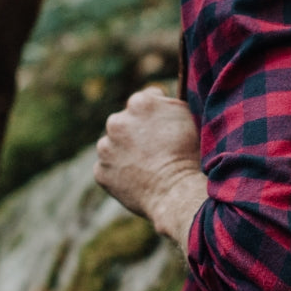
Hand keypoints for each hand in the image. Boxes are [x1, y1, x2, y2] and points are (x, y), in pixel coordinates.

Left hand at [94, 87, 207, 247]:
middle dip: (136, 132)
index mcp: (139, 102)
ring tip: (147, 166)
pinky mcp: (100, 172)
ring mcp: (105, 148)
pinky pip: (108, 168)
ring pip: (113, 145)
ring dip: (125, 152)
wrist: (178, 192)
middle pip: (125, 122)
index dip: (157, 115)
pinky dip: (119, 173)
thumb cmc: (190, 154)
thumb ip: (168, 103)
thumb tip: (159, 98)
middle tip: (156, 149)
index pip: (145, 101)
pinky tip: (138, 179)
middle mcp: (116, 121)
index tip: (166, 128)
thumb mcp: (188, 117)